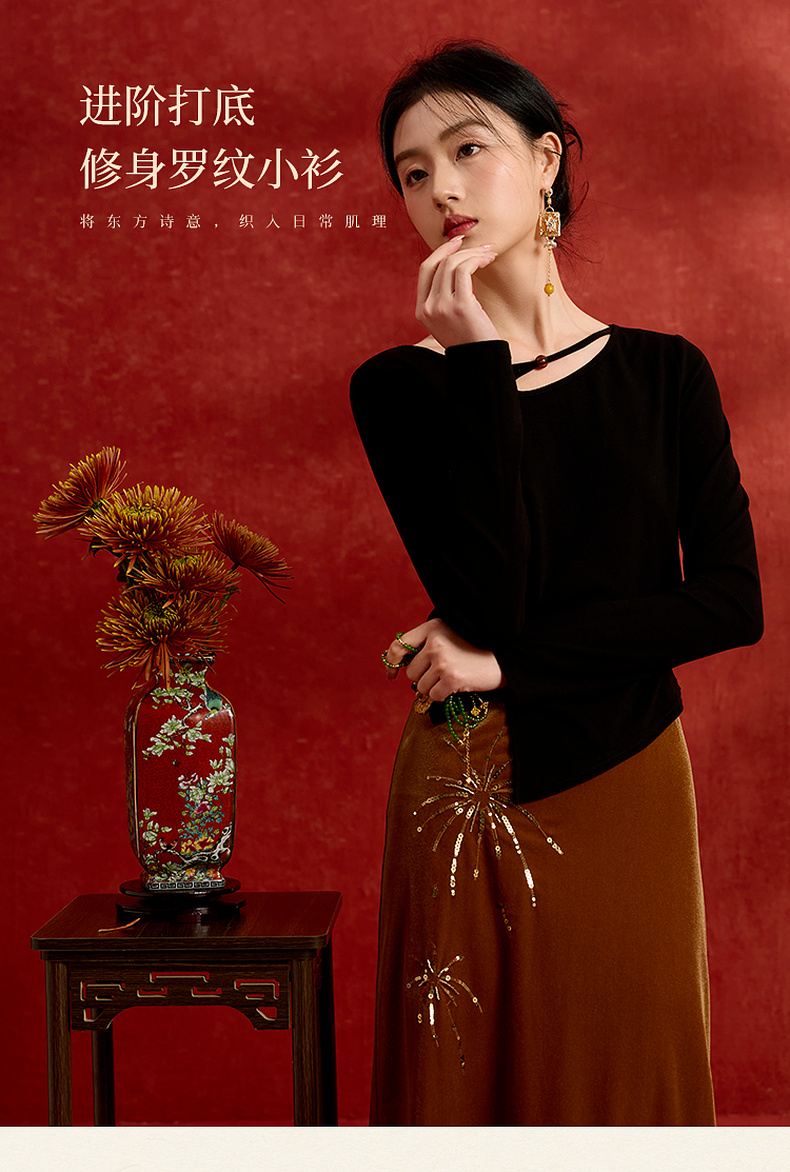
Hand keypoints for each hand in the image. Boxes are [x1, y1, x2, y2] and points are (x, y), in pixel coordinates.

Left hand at [382, 617, 504, 701]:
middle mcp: (435, 642)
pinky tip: (457, 685)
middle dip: (423, 678)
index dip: (391, 663)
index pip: (399, 645)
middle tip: (442, 674)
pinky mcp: (452, 678)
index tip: (391, 675)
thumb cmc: (475, 649)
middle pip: (411, 672)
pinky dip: (444, 695)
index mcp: (432, 627)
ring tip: (453, 677)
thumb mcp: (449, 635)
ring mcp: (443, 660)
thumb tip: (398, 663)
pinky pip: (434, 696)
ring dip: (434, 688)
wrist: (504, 658)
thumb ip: (426, 644)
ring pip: (421, 687)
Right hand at [416, 236, 500, 349]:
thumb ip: (444, 298)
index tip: (456, 243)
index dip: (440, 252)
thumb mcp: (449, 319)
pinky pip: (464, 270)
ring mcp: (441, 307)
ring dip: (472, 253)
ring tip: (489, 254)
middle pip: (439, 264)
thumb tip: (456, 266)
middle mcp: (428, 308)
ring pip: (452, 264)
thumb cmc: (470, 340)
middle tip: (480, 246)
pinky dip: (476, 260)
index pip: (425, 270)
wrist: (480, 360)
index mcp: (421, 311)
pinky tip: (487, 260)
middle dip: (460, 249)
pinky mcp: (460, 306)